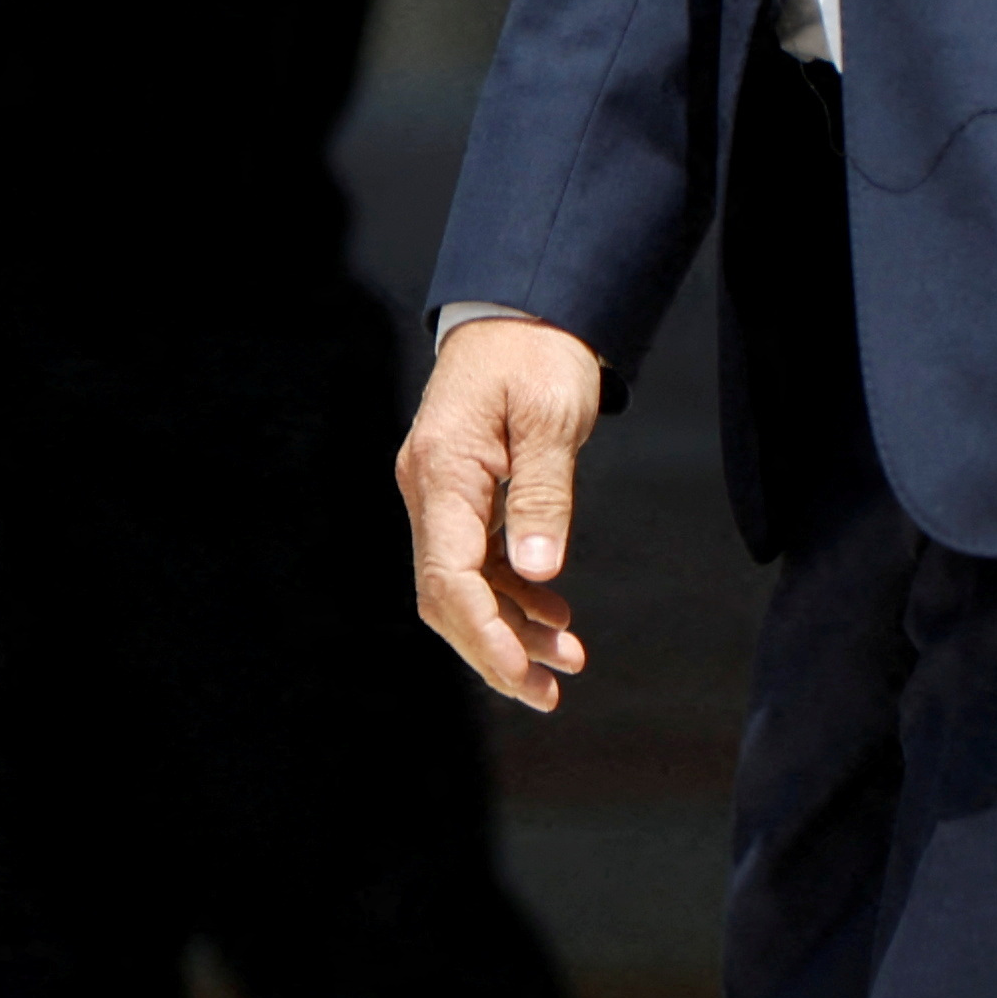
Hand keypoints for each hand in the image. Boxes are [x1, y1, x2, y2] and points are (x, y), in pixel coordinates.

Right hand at [396, 319, 604, 712]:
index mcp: (442, 470)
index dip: (484, 638)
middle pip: (446, 595)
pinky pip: (476, 560)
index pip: (448, 577)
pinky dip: (512, 593)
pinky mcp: (460, 492)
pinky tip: (552, 611)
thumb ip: (544, 495)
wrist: (524, 306)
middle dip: (495, 649)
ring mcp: (440, 493)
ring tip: (568, 659)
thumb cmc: (539, 350)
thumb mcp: (554, 417)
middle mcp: (428, 488)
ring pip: (462, 584)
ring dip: (510, 627)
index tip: (525, 679)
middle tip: (551, 691)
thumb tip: (537, 573)